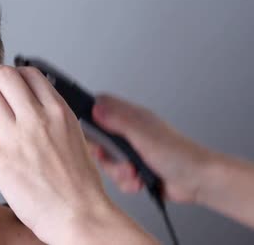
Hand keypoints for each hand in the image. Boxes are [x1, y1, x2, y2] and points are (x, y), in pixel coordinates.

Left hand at [0, 65, 137, 242]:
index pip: (29, 73)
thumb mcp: (74, 136)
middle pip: (3, 75)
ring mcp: (17, 138)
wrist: (81, 216)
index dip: (13, 74)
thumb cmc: (80, 185)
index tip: (7, 84)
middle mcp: (38, 119)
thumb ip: (52, 117)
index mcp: (59, 112)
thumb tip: (30, 105)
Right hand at [90, 94, 212, 202]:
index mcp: (131, 117)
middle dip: (104, 154)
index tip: (91, 132)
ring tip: (134, 173)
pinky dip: (127, 182)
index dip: (90, 116)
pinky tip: (140, 182)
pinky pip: (117, 177)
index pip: (101, 106)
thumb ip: (118, 121)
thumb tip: (96, 108)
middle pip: (98, 138)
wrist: (198, 182)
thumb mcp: (143, 135)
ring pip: (106, 161)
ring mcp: (130, 151)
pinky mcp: (133, 169)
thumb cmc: (179, 155)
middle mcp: (129, 132)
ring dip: (118, 172)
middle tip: (117, 158)